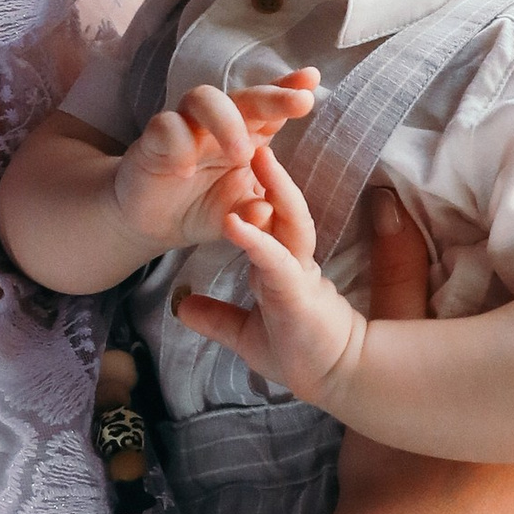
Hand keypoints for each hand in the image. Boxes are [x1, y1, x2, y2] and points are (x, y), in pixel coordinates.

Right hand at [111, 75, 316, 253]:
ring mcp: (186, 126)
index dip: (289, 89)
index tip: (313, 79)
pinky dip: (178, 144)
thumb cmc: (204, 207)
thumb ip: (254, 214)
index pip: (271, 108)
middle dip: (274, 96)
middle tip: (300, 103)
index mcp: (248, 135)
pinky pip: (166, 126)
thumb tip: (266, 210)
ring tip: (242, 155)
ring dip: (227, 122)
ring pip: (204, 98)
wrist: (154, 223)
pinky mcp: (153, 139)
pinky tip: (186, 171)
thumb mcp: (236, 216)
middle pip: (246, 96)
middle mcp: (218, 123)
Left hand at [173, 140, 367, 403]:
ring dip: (274, 188)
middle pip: (284, 205)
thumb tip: (182, 307)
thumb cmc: (297, 354)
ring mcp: (299, 273)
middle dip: (272, 171)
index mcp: (282, 262)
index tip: (242, 155)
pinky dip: (255, 239)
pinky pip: (276, 260)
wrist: (331, 381)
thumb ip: (215, 316)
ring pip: (290, 221)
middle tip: (256, 132)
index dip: (260, 186)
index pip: (272, 214)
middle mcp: (293, 259)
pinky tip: (233, 220)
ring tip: (258, 156)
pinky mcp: (298, 293)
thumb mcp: (243, 333)